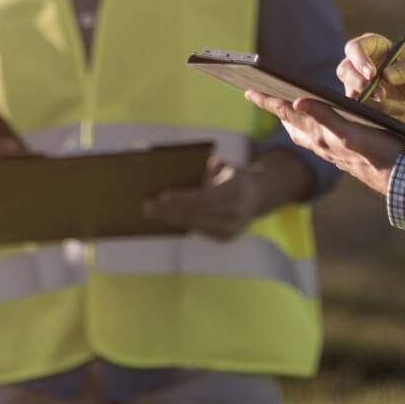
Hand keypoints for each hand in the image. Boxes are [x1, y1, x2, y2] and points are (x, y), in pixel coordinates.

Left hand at [144, 157, 263, 240]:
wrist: (258, 194)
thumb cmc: (233, 175)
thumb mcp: (222, 166)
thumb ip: (202, 170)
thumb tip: (170, 172)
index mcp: (235, 188)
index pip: (203, 197)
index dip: (181, 198)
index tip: (161, 196)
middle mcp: (236, 211)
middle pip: (195, 213)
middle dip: (168, 210)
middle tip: (146, 206)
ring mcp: (233, 228)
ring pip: (195, 224)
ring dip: (171, 219)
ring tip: (151, 212)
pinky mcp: (227, 237)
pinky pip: (200, 230)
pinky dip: (183, 223)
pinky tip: (168, 218)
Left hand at [244, 91, 402, 197]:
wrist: (396, 178)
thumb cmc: (378, 152)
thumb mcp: (351, 131)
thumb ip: (325, 116)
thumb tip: (297, 101)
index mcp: (319, 133)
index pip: (286, 112)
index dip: (267, 100)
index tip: (249, 90)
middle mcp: (319, 142)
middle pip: (288, 121)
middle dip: (273, 107)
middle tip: (258, 94)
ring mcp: (327, 149)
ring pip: (299, 131)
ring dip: (287, 117)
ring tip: (279, 107)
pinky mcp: (337, 153)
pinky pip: (311, 138)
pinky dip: (303, 127)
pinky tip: (310, 127)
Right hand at [338, 32, 404, 128]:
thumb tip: (387, 74)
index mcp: (376, 49)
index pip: (356, 47)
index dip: (359, 58)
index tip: (372, 74)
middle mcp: (363, 68)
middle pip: (345, 70)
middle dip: (359, 83)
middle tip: (381, 94)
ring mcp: (360, 90)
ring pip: (351, 94)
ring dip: (373, 103)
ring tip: (402, 107)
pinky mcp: (362, 110)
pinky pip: (358, 114)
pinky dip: (376, 116)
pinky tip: (396, 116)